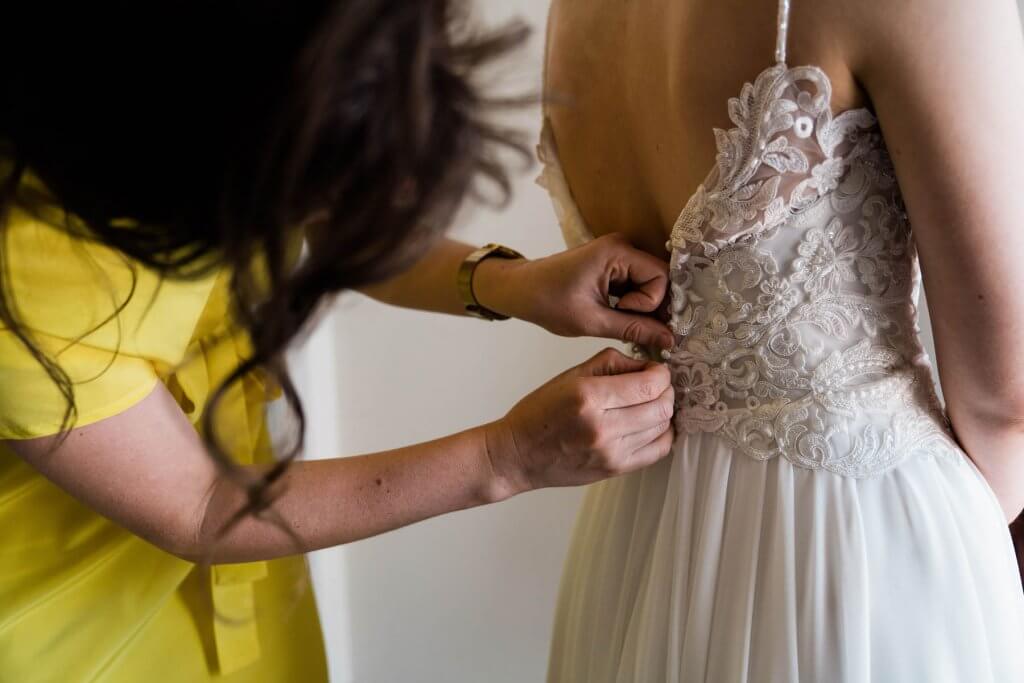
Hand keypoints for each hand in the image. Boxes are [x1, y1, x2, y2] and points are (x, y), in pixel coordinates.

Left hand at [472, 233, 672, 349]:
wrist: (520, 290)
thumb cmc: (548, 301)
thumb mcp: (593, 321)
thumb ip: (634, 329)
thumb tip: (668, 340)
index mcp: (616, 252)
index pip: (661, 276)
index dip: (650, 302)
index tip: (622, 312)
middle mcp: (621, 247)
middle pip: (658, 279)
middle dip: (649, 307)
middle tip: (627, 325)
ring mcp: (618, 255)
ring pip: (649, 285)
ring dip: (640, 307)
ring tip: (615, 320)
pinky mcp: (613, 265)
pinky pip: (636, 285)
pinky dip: (632, 304)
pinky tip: (615, 315)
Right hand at [483, 348, 674, 497]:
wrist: (518, 455)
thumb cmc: (539, 413)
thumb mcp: (570, 376)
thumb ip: (611, 363)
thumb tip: (646, 365)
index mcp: (589, 397)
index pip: (649, 385)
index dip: (661, 374)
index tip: (656, 370)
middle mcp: (603, 426)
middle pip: (661, 407)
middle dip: (666, 391)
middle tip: (655, 385)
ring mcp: (611, 452)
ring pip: (663, 427)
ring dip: (663, 411)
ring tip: (649, 403)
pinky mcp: (615, 469)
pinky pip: (658, 451)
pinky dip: (662, 434)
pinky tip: (651, 425)